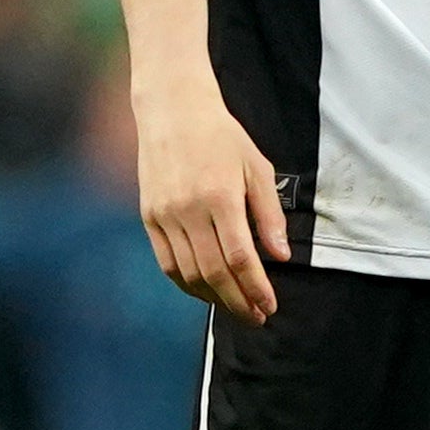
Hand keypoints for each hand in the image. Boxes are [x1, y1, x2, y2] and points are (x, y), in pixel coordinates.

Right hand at [134, 83, 289, 324]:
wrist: (174, 113)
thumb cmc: (223, 137)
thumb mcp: (257, 167)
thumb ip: (269, 213)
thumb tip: (281, 255)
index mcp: (221, 196)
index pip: (240, 257)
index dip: (255, 287)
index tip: (269, 305)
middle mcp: (189, 210)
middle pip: (213, 272)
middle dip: (237, 301)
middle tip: (256, 317)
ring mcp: (165, 216)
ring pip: (188, 273)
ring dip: (213, 298)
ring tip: (235, 307)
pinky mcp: (148, 218)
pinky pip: (167, 263)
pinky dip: (187, 283)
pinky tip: (205, 291)